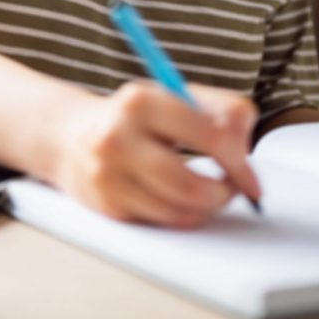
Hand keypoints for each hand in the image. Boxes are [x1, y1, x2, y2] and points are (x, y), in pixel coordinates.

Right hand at [50, 81, 259, 227]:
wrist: (68, 135)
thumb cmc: (132, 116)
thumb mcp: (172, 96)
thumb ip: (219, 109)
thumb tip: (245, 139)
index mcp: (140, 101)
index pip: (208, 136)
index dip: (239, 162)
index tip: (251, 176)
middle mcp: (118, 137)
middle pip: (191, 185)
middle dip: (223, 194)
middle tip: (232, 190)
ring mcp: (108, 174)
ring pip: (179, 211)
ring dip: (205, 208)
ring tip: (208, 193)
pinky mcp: (107, 204)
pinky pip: (162, 222)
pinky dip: (180, 215)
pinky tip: (178, 199)